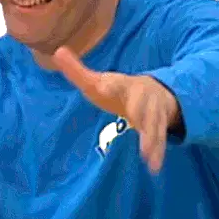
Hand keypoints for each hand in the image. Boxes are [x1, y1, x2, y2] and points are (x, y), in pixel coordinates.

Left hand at [52, 46, 179, 172]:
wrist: (156, 90)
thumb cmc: (119, 88)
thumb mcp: (99, 80)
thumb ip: (77, 70)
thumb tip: (58, 51)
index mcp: (122, 84)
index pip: (116, 83)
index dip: (111, 85)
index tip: (103, 86)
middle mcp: (140, 95)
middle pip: (140, 103)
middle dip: (139, 112)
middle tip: (136, 121)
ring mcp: (153, 110)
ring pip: (154, 123)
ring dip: (151, 138)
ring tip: (147, 155)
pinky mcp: (160, 125)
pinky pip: (160, 138)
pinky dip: (158, 151)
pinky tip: (154, 166)